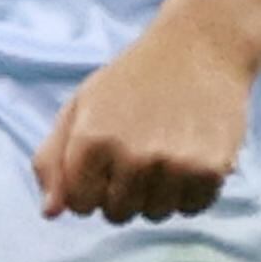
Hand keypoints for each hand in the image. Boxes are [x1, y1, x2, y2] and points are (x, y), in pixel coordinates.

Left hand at [32, 12, 255, 225]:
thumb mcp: (80, 105)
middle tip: (136, 152)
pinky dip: (189, 192)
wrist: (198, 47)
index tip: (102, 163)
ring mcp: (173, 165)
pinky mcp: (210, 169)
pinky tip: (188, 157)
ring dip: (156, 193)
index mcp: (92, 138)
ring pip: (155, 214)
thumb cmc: (132, 79)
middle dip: (122, 191)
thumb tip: (50, 213)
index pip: (79, 204)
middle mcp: (131, 156)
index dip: (89, 187)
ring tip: (163, 152)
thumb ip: (53, 159)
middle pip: (117, 214)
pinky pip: (191, 209)